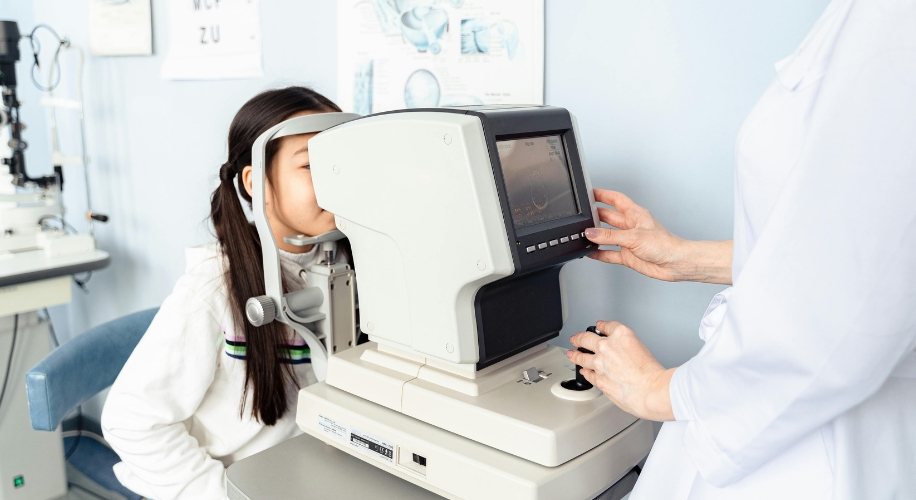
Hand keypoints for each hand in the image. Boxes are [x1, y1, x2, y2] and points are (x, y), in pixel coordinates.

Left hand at [568, 321, 674, 421]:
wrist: (651, 390)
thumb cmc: (652, 373)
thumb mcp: (642, 348)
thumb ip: (626, 345)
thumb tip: (620, 349)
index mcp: (621, 335)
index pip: (607, 325)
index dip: (601, 326)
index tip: (598, 327)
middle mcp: (607, 346)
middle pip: (586, 338)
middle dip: (579, 338)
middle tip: (575, 338)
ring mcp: (599, 363)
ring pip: (581, 356)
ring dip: (575, 355)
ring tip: (572, 354)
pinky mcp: (597, 378)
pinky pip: (587, 373)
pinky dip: (584, 371)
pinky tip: (583, 371)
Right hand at [585, 189, 732, 284]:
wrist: (675, 264)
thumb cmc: (665, 245)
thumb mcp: (634, 236)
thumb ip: (610, 236)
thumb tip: (591, 233)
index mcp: (635, 214)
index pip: (615, 199)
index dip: (602, 194)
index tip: (589, 192)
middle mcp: (631, 226)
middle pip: (608, 217)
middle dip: (595, 216)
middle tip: (581, 216)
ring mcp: (628, 241)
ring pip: (607, 236)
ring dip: (596, 236)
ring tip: (582, 235)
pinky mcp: (628, 255)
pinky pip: (609, 253)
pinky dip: (599, 254)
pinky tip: (590, 253)